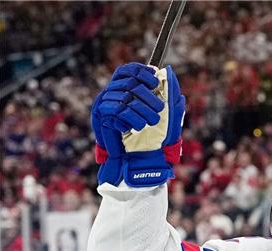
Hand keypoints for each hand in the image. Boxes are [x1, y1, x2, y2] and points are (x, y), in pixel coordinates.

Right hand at [91, 62, 184, 186]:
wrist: (140, 159)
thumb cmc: (156, 136)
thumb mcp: (168, 114)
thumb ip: (169, 94)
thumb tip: (168, 72)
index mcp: (126, 90)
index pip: (129, 70)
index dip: (142, 72)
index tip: (156, 82)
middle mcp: (113, 94)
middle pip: (129, 83)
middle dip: (147, 96)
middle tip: (160, 109)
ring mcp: (104, 105)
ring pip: (124, 97)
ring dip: (142, 110)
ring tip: (152, 122)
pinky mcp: (101, 118)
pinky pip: (117, 111)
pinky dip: (131, 118)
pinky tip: (139, 127)